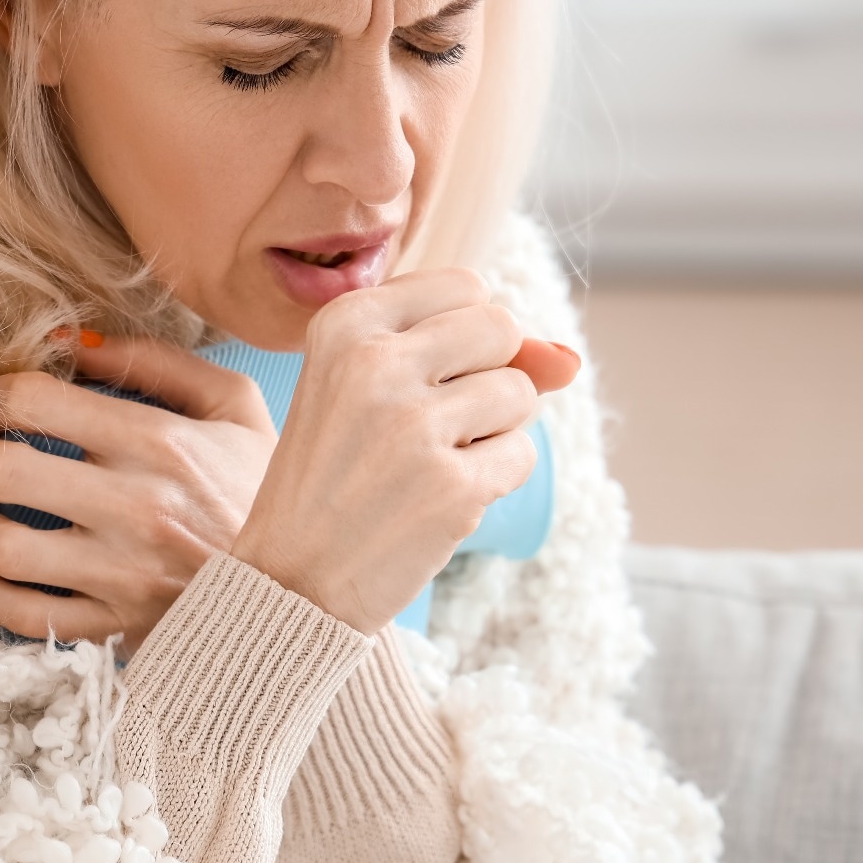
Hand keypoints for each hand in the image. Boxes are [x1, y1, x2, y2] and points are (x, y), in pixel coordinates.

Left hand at [0, 334, 275, 656]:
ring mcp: (121, 576)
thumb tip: (68, 340)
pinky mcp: (113, 630)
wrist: (308, 590)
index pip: (35, 400)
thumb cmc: (260, 488)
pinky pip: (18, 616)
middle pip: (2, 470)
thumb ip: (153, 360)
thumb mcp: (232, 405)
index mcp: (161, 443)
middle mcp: (136, 509)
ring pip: (0, 548)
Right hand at [231, 268, 579, 632]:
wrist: (293, 576)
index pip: (465, 286)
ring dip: (494, 429)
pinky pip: (522, 454)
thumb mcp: (371, 386)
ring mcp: (414, 426)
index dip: (464, 336)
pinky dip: (495, 478)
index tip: (418, 379)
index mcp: (345, 323)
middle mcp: (375, 363)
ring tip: (429, 461)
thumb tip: (569, 359)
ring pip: (520, 392)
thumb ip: (471, 350)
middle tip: (430, 422)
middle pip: (501, 327)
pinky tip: (440, 497)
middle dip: (489, 373)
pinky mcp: (452, 487)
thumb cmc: (337, 471)